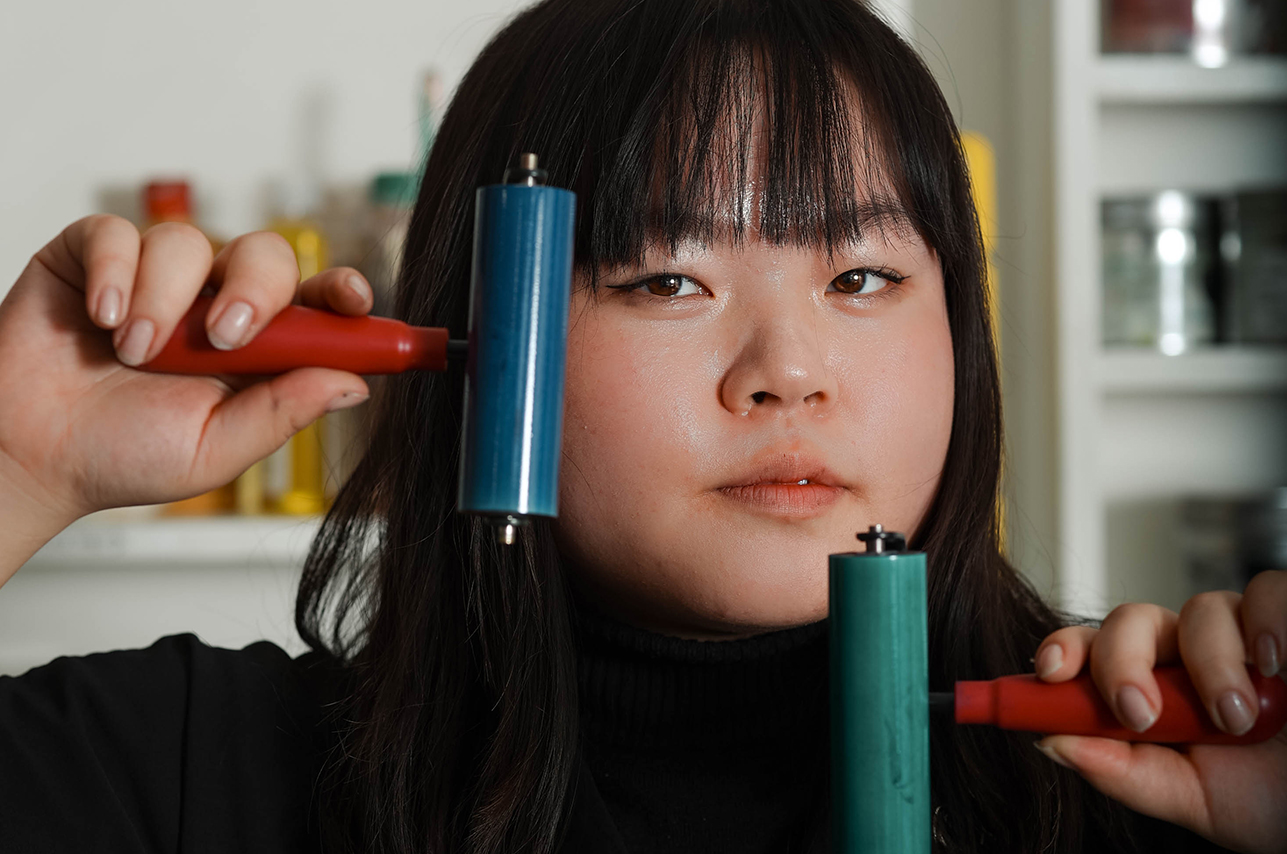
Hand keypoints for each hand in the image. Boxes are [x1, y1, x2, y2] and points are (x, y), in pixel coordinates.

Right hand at [0, 215, 371, 560]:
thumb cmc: (121, 454)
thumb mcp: (216, 448)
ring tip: (133, 354)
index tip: (354, 299)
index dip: (342, 293)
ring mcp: (158, 278)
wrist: (30, 454)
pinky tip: (100, 318)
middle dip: (254, 288)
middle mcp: (215, 303)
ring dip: (165, 299)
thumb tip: (354, 384)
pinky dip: (114, 273)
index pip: (317, 303)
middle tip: (223, 337)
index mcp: (258, 348)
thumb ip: (282, 411)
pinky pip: (120, 233)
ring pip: (189, 242)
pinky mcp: (96, 257)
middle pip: (266, 255)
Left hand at [1033, 572, 1286, 852]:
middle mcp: (1188, 653)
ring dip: (1209, 665)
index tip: (1047, 672)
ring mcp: (1240, 633)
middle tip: (1138, 712)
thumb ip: (1124, 773)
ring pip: (1198, 608)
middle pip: (1131, 619)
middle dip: (1123, 661)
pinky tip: (1273, 663)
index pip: (1092, 650)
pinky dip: (1267, 621)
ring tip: (1235, 720)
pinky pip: (1266, 589)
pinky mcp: (1284, 620)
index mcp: (1152, 689)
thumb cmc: (1269, 799)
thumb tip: (1050, 743)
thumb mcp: (1193, 799)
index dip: (1064, 650)